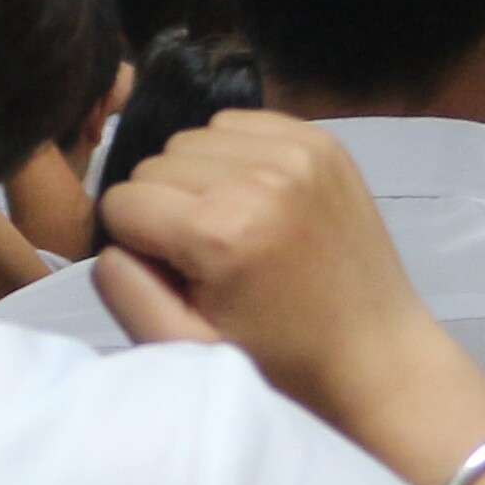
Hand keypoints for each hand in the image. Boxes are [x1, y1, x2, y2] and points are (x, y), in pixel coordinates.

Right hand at [97, 112, 481, 454]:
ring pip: (191, 140)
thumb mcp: (184, 345)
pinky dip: (235, 156)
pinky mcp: (322, 141)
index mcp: (222, 231)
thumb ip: (124, 289)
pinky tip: (260, 202)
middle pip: (153, 165)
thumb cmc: (276, 360)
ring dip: (199, 180)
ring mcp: (299, 151)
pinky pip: (237, 124)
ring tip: (238, 229)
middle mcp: (261, 177)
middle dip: (167, 210)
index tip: (182, 278)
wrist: (373, 354)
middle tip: (213, 260)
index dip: (139, 246)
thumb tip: (111, 237)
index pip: (120, 204)